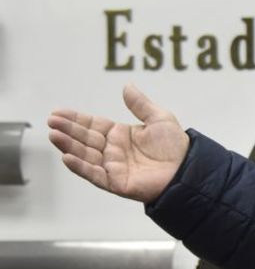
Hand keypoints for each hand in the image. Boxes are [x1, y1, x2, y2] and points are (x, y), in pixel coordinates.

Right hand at [47, 84, 189, 202]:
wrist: (187, 169)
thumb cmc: (175, 146)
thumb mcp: (159, 118)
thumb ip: (140, 104)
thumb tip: (126, 86)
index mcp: (120, 135)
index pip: (93, 125)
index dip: (76, 119)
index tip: (58, 112)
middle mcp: (113, 150)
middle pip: (85, 139)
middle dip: (68, 130)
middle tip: (52, 121)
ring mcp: (112, 166)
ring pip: (85, 155)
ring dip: (69, 146)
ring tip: (54, 135)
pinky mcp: (115, 182)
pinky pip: (94, 174)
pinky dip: (80, 166)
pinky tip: (67, 157)